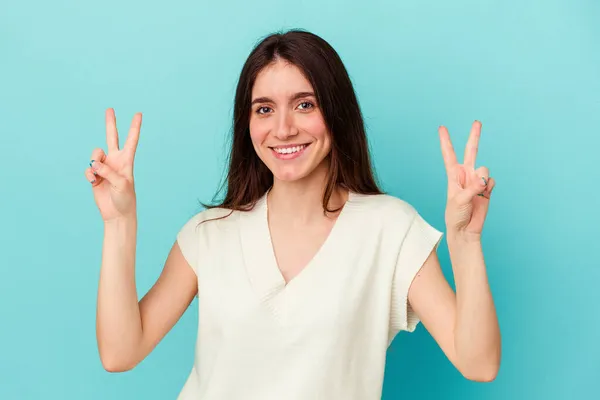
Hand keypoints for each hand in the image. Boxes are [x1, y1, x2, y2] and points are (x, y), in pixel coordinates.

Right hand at [85, 108, 141, 221]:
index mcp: (127, 161)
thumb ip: (108, 172)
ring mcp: (105, 167)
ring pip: (95, 154)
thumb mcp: (121, 184)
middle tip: (110, 109)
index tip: (138, 114)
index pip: (131, 141)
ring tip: (98, 174)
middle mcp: (116, 161)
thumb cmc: (125, 199)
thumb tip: (94, 164)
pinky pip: (88, 169)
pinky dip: (89, 175)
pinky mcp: (95, 175)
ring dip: (94, 162)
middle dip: (111, 124)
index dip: (134, 127)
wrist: (117, 213)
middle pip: (112, 138)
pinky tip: (94, 182)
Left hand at [439, 121, 495, 240]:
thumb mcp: (459, 200)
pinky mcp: (486, 188)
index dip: (445, 141)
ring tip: (476, 193)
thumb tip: (485, 178)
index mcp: (453, 175)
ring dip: (482, 180)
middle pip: (471, 151)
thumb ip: (472, 187)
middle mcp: (465, 174)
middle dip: (474, 136)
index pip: (449, 154)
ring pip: (484, 169)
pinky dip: (489, 187)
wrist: (465, 229)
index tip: (442, 127)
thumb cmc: (455, 215)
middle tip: (477, 122)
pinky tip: (484, 195)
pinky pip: (491, 181)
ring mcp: (477, 180)